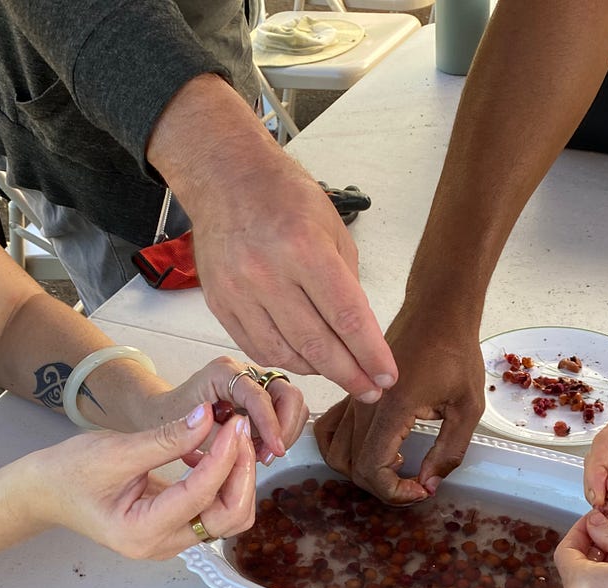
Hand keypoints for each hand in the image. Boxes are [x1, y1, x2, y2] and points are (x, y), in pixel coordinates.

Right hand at [29, 405, 256, 558]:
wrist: (46, 492)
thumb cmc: (69, 473)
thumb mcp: (116, 451)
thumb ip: (166, 439)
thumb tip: (207, 417)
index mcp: (142, 532)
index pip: (200, 496)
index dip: (224, 458)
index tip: (234, 425)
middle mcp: (162, 545)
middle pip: (227, 518)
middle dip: (239, 473)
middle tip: (238, 431)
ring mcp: (171, 540)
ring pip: (227, 517)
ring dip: (236, 478)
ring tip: (231, 439)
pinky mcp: (175, 527)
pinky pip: (213, 509)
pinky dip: (223, 482)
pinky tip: (213, 452)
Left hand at [149, 356, 306, 464]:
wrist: (164, 412)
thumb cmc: (171, 417)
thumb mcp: (187, 433)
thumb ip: (218, 439)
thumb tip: (246, 439)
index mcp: (223, 373)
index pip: (259, 395)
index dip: (271, 423)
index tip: (275, 448)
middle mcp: (244, 372)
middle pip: (287, 392)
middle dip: (285, 426)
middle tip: (272, 453)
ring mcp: (255, 382)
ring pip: (292, 401)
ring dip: (286, 430)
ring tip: (265, 453)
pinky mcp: (261, 395)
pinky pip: (285, 410)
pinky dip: (281, 431)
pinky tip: (264, 447)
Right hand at [185, 148, 396, 403]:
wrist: (225, 177)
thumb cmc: (284, 197)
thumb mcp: (333, 228)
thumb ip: (349, 283)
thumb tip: (361, 335)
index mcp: (304, 248)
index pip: (347, 317)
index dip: (370, 354)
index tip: (387, 376)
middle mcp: (267, 273)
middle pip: (317, 345)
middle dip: (350, 375)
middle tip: (371, 390)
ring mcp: (238, 291)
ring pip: (285, 355)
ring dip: (318, 372)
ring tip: (340, 372)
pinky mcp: (219, 303)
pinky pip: (257, 349)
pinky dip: (285, 361)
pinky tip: (305, 361)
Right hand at [313, 309, 486, 504]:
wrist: (437, 311)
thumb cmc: (456, 353)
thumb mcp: (468, 407)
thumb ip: (449, 451)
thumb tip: (428, 485)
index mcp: (392, 407)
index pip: (372, 469)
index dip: (395, 492)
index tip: (422, 489)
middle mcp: (364, 403)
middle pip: (353, 467)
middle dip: (385, 487)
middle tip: (417, 483)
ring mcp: (352, 397)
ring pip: (335, 453)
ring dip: (363, 472)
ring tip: (396, 467)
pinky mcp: (350, 391)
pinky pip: (329, 430)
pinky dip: (343, 450)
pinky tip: (375, 449)